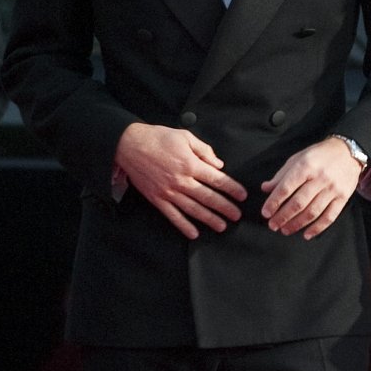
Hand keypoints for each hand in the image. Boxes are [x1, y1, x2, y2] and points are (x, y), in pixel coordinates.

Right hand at [115, 123, 245, 238]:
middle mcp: (181, 181)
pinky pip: (173, 216)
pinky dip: (183, 226)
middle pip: (209, 198)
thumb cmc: (158, 137)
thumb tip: (219, 164)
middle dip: (225, 208)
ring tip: (222, 226)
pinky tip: (194, 234)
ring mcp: (169, 192)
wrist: (128, 144)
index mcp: (190, 164)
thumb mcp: (184, 136)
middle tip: (237, 216)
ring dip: (209, 219)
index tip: (242, 196)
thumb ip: (204, 150)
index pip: (217, 180)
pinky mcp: (157, 199)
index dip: (232, 189)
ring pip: (193, 210)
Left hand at [261, 137, 359, 237]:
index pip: (286, 188)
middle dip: (283, 216)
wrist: (348, 152)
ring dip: (297, 224)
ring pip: (312, 212)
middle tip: (273, 225)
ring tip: (285, 230)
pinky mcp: (343, 197)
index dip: (274, 202)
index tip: (266, 213)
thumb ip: (282, 175)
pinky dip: (317, 228)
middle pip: (298, 203)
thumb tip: (265, 188)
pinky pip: (329, 216)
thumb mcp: (298, 158)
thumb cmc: (319, 155)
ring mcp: (333, 189)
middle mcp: (320, 178)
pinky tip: (307, 234)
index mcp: (306, 166)